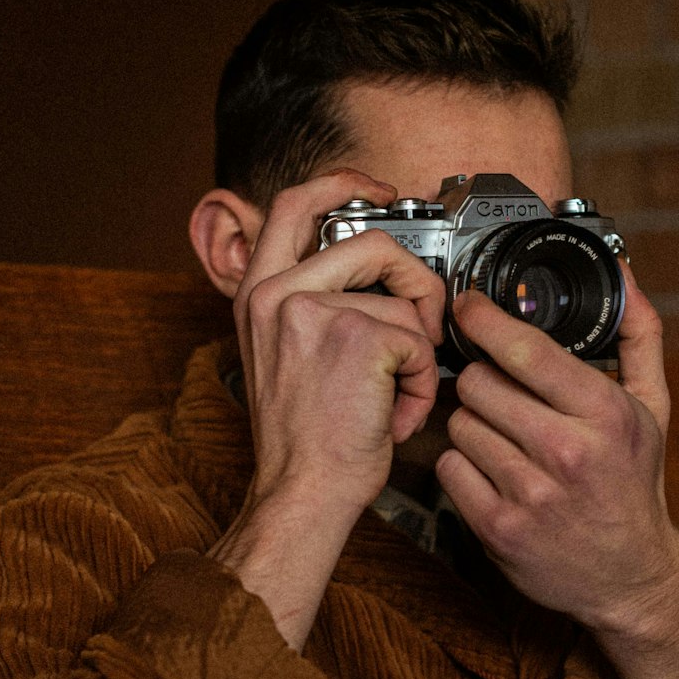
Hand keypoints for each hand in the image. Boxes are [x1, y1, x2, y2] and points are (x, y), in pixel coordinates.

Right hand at [211, 170, 444, 651]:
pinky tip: (396, 412)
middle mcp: (276, 294)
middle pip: (370, 239)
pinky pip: (416, 339)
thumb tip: (375, 282)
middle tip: (420, 317)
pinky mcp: (354, 337)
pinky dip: (421, 381)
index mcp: (257, 294)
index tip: (378, 191)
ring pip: (402, 297)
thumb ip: (312, 307)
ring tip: (398, 391)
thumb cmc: (303, 440)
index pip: (293, 204)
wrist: (301, 493)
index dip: (343, 184)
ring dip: (417, 348)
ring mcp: (312, 311)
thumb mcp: (283, 356)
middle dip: (413, 278)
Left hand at [435, 273, 678, 678]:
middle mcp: (567, 452)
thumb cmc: (634, 484)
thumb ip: (639, 336)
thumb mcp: (653, 408)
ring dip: (472, 424)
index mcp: (605, 414)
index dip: (485, 319)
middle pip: (478, 383)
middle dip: (483, 380)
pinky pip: (449, 468)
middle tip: (501, 393)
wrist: (630, 577)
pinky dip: (462, 465)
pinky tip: (492, 470)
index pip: (524, 350)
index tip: (469, 306)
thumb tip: (625, 277)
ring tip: (503, 436)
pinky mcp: (497, 529)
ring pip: (459, 424)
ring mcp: (529, 494)